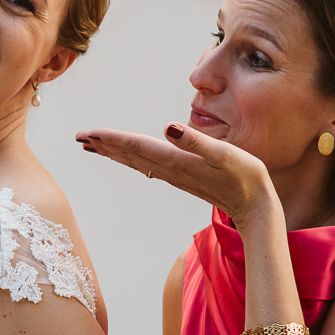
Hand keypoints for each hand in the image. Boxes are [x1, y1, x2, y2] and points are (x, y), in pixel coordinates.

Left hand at [76, 122, 275, 225]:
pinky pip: (148, 166)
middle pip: (128, 155)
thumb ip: (196, 141)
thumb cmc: (246, 177)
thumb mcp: (225, 154)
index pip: (135, 146)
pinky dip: (131, 158)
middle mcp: (169, 170)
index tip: (86, 134)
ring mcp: (174, 175)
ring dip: (113, 152)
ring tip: (93, 145)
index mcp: (175, 161)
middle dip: (103, 145)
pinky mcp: (182, 177)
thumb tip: (167, 127)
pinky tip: (126, 156)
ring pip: (136, 161)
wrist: (255, 207)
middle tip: (79, 137)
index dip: (109, 138)